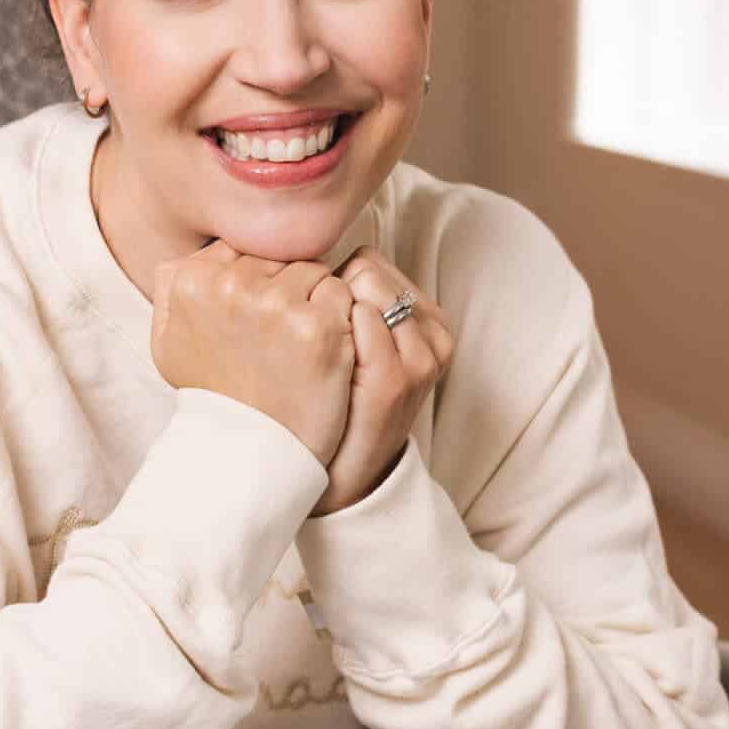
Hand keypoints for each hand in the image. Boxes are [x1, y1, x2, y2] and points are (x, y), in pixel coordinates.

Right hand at [151, 239, 357, 467]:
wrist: (249, 448)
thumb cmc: (214, 394)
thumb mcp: (168, 341)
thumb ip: (172, 287)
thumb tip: (189, 257)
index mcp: (192, 282)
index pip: (246, 249)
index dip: (260, 283)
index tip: (256, 321)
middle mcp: (231, 285)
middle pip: (282, 257)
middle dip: (288, 289)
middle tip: (280, 338)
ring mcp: (277, 304)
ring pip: (316, 272)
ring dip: (317, 303)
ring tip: (299, 347)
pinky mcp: (318, 326)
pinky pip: (343, 296)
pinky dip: (341, 321)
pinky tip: (323, 353)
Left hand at [308, 246, 454, 516]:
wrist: (337, 476)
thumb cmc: (334, 403)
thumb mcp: (353, 348)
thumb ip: (345, 302)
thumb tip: (295, 252)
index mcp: (427, 321)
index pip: (369, 259)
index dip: (328, 281)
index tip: (308, 315)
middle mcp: (433, 334)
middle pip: (366, 267)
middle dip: (327, 290)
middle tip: (305, 333)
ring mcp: (419, 357)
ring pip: (364, 287)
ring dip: (326, 310)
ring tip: (310, 351)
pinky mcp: (395, 380)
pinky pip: (359, 319)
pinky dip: (331, 331)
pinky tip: (313, 362)